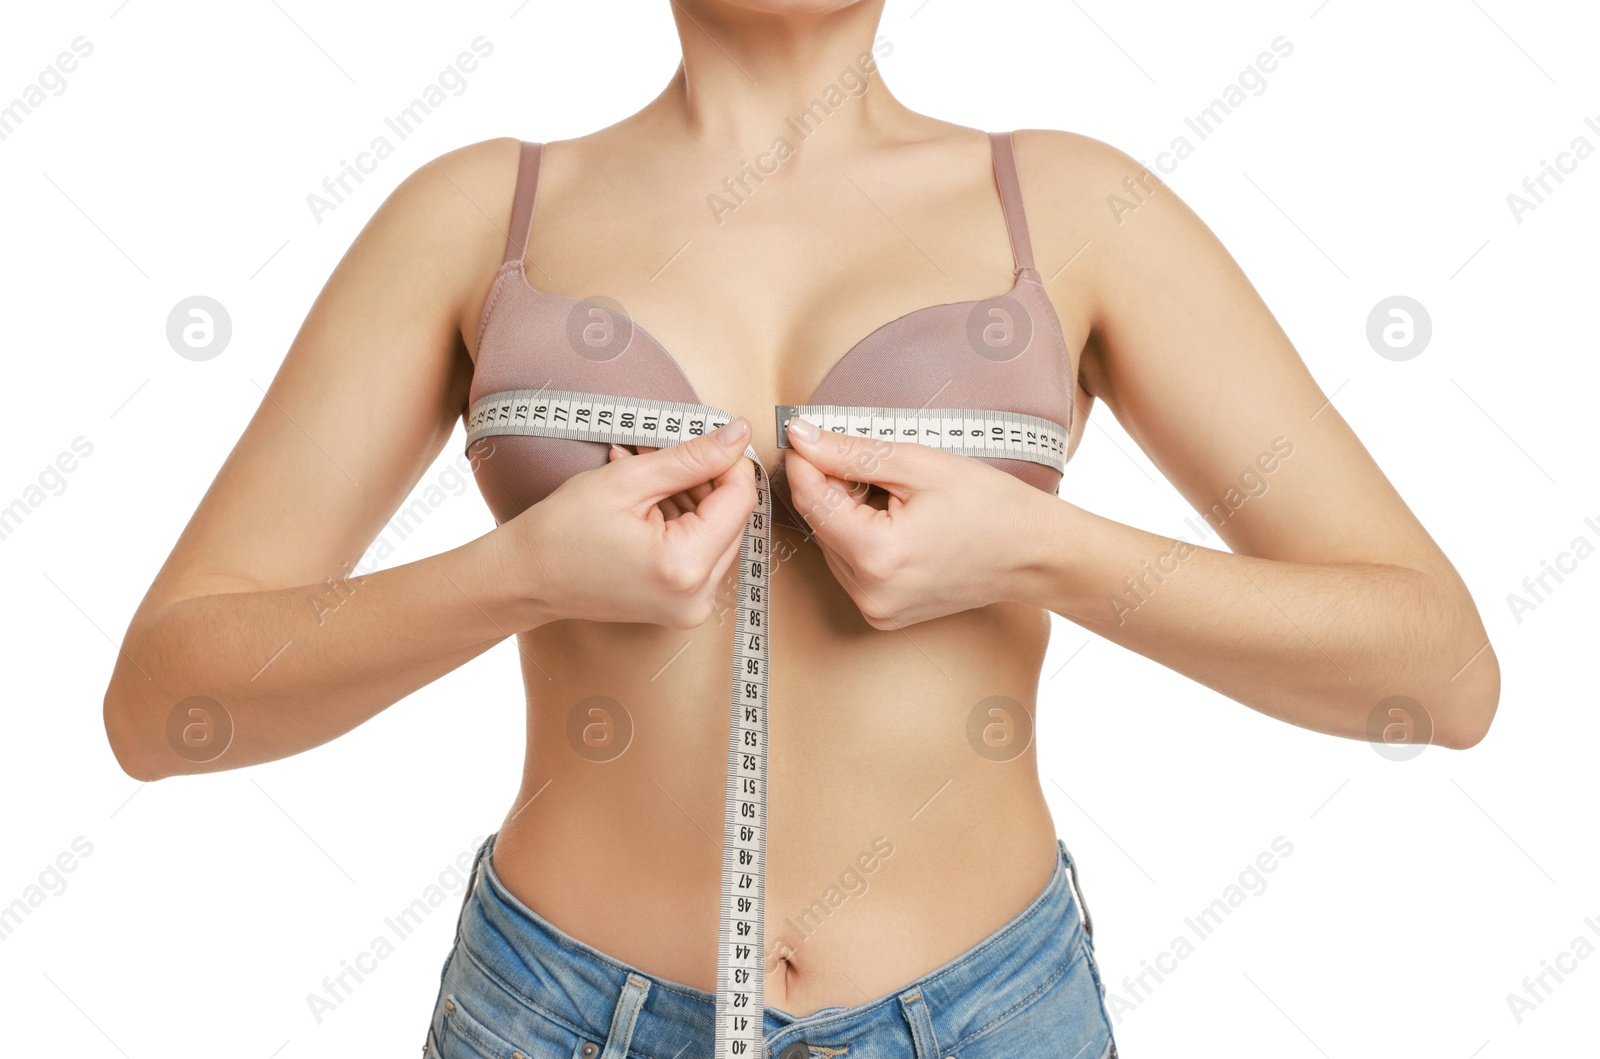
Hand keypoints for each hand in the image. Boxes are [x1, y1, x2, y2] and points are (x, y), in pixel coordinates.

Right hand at [493, 417, 757, 628]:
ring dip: (692, 496)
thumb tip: (738, 433)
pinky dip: (683, 520)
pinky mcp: (683, 605)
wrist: (525, 580)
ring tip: (647, 473)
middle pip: (732, 518)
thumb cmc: (561, 531)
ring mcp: (692, 606)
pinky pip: (701, 551)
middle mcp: (699, 596)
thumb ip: (691, 457)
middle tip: (664, 450)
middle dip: (706, 478)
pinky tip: (649, 499)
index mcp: (685, 566)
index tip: (709, 435)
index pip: (740, 500)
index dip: (729, 461)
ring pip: (718, 532)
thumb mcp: (628, 479)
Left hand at [781, 417, 1048, 628]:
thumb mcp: (918, 464)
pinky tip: (896, 524)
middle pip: (819, 524)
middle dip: (831, 487)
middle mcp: (869, 592)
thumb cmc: (989, 505)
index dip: (804, 461)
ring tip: (894, 498)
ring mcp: (875, 609)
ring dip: (845, 514)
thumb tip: (801, 436)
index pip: (810, 500)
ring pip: (831, 545)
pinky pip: (850, 567)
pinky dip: (860, 539)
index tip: (804, 435)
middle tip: (870, 464)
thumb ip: (850, 452)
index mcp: (877, 555)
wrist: (1033, 553)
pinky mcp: (882, 615)